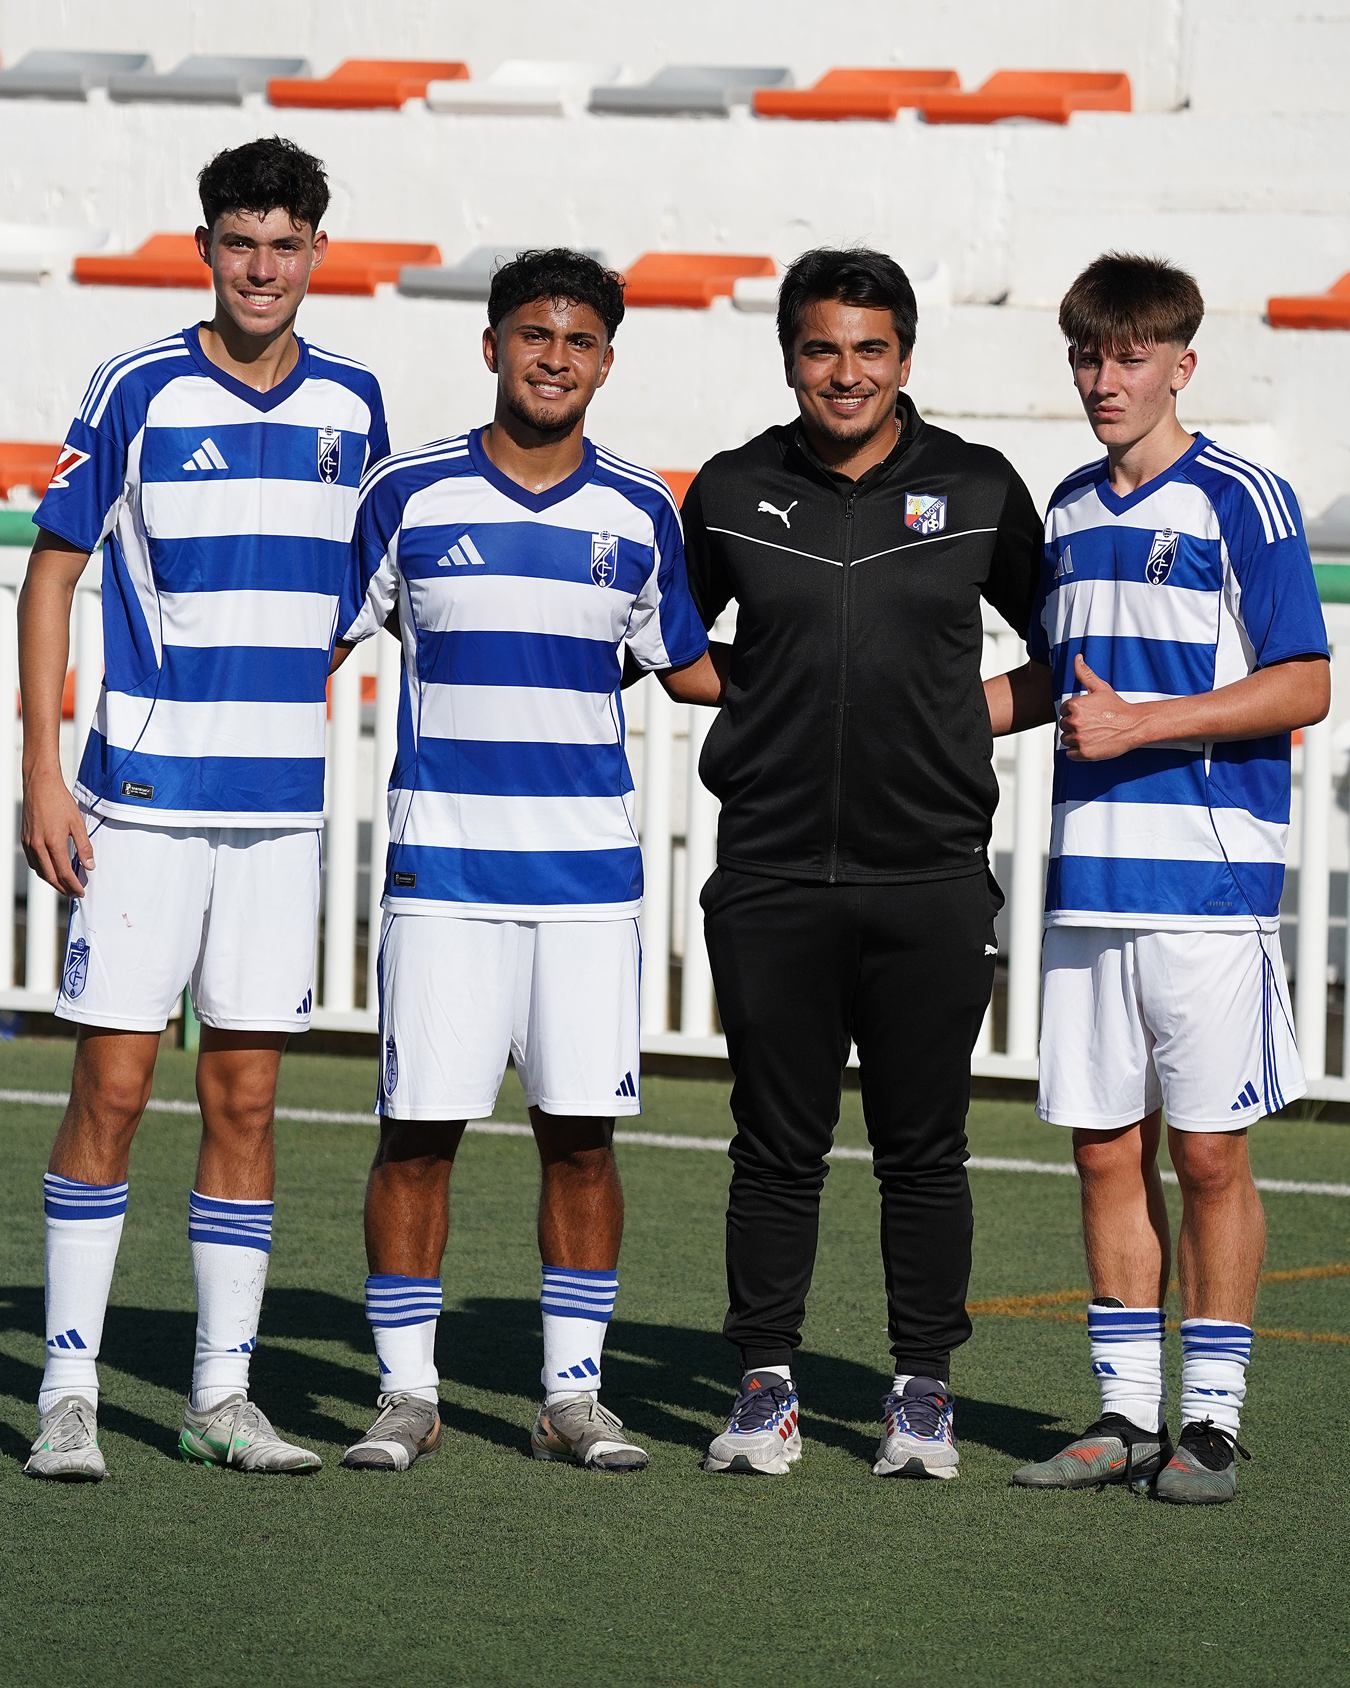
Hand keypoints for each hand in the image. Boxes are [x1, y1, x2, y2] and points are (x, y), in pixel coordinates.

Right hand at [21, 764, 93, 894]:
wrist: (40, 786)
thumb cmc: (59, 801)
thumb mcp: (77, 823)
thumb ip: (84, 847)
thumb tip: (90, 865)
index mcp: (53, 842)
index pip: (65, 873)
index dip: (74, 885)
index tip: (81, 892)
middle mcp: (38, 846)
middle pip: (50, 877)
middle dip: (63, 888)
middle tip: (74, 894)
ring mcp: (29, 843)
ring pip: (40, 871)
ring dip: (52, 881)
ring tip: (65, 885)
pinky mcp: (24, 839)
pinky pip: (33, 861)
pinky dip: (42, 870)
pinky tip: (51, 870)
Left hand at [1058, 655, 1143, 761]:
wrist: (1134, 725)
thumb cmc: (1117, 707)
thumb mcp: (1100, 687)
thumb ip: (1085, 673)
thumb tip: (1077, 657)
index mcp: (1075, 705)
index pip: (1064, 711)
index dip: (1075, 713)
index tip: (1089, 714)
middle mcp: (1075, 721)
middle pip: (1063, 726)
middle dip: (1075, 726)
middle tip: (1092, 725)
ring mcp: (1079, 738)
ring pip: (1066, 740)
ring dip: (1075, 739)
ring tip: (1092, 734)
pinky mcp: (1084, 753)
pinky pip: (1070, 754)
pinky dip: (1078, 752)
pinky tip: (1091, 744)